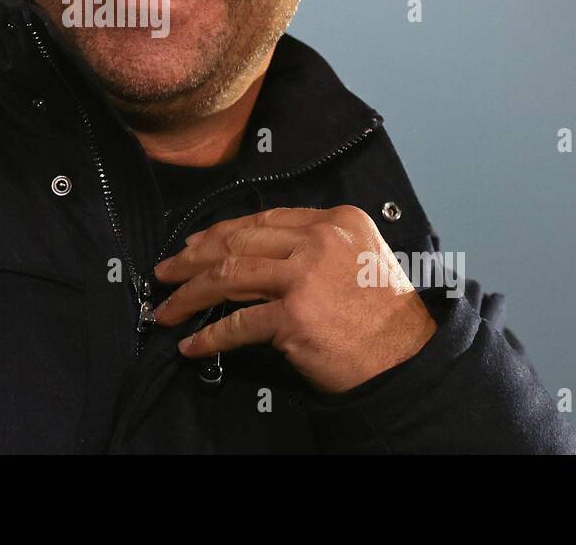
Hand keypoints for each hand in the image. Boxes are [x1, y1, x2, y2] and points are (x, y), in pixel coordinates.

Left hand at [151, 206, 436, 394]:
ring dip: (189, 295)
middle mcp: (318, 240)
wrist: (409, 357)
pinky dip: (210, 337)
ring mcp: (304, 277)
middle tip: (166, 273)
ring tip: (167, 308)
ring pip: (228, 276)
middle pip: (237, 242)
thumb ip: (312, 247)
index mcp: (334, 220)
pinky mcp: (295, 317)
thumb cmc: (384, 315)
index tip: (193, 245)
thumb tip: (253, 256)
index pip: (262, 219)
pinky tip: (193, 345)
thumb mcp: (357, 257)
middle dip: (192, 259)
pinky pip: (238, 324)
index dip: (220, 232)